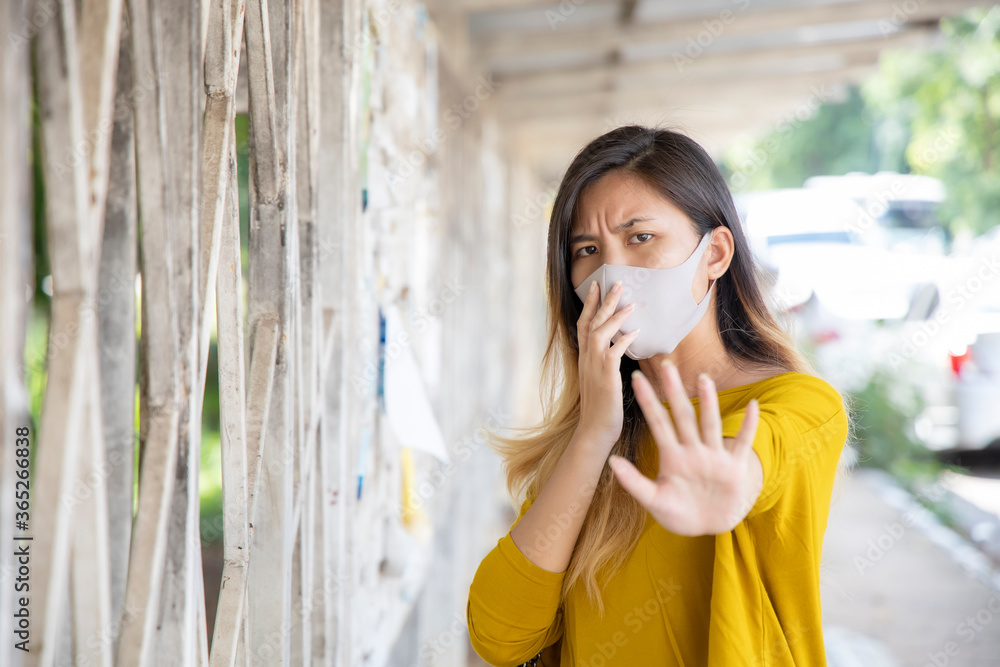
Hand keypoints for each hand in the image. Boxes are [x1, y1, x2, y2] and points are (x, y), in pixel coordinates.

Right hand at [575, 279, 639, 450]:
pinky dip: (623, 341)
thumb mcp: (600, 380)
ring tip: (628, 303)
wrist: (594, 432)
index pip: (583, 325)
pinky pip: (613, 354)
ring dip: (614, 316)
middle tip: (615, 283)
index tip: (596, 286)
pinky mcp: (605, 379)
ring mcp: (593, 368)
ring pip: (600, 334)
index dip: (589, 304)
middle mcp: (586, 360)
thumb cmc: (601, 409)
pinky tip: (634, 332)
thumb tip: (618, 347)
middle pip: (591, 323)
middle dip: (603, 302)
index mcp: (584, 359)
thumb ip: (605, 362)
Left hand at [608, 359, 761, 535]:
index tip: (636, 379)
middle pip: (682, 415)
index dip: (648, 401)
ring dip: (708, 402)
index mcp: (672, 456)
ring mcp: (714, 457)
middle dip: (674, 391)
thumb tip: (611, 461)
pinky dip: (749, 426)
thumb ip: (634, 482)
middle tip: (665, 364)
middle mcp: (692, 450)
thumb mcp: (654, 500)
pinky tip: (753, 406)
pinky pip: (743, 443)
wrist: (708, 527)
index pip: (658, 422)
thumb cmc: (679, 513)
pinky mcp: (734, 467)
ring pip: (710, 423)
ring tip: (703, 378)